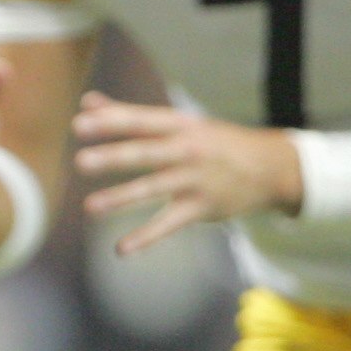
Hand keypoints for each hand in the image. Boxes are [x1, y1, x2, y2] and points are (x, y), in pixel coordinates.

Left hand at [73, 95, 302, 254]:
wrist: (272, 167)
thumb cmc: (212, 142)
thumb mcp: (179, 123)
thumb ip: (129, 115)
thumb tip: (86, 102)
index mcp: (179, 125)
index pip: (141, 121)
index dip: (112, 122)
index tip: (79, 123)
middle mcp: (187, 150)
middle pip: (146, 153)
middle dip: (114, 157)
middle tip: (80, 162)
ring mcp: (195, 180)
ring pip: (154, 189)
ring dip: (122, 197)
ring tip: (89, 207)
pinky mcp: (201, 208)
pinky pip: (169, 224)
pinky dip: (146, 237)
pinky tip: (121, 249)